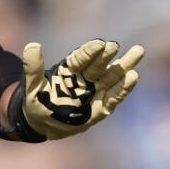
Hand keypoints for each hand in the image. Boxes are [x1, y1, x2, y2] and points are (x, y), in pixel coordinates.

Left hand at [19, 40, 143, 140]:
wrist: (43, 124)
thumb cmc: (37, 102)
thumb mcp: (32, 87)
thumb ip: (33, 69)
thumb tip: (31, 46)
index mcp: (69, 70)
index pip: (81, 58)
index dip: (90, 52)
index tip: (99, 44)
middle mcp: (85, 78)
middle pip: (99, 64)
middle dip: (108, 55)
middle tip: (115, 46)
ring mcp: (94, 92)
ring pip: (111, 77)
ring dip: (124, 66)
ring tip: (138, 51)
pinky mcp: (101, 107)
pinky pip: (113, 97)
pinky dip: (123, 89)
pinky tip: (133, 77)